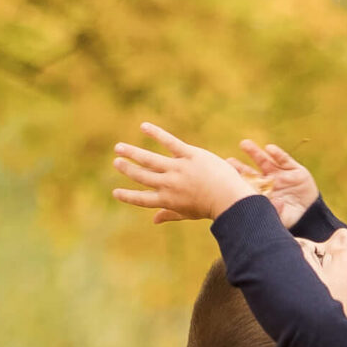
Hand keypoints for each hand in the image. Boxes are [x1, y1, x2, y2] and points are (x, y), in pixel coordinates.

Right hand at [110, 123, 257, 224]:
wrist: (230, 199)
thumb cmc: (212, 207)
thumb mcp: (189, 213)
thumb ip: (170, 214)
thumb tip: (154, 220)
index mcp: (168, 200)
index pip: (143, 199)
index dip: (128, 196)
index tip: (115, 192)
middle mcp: (169, 185)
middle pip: (142, 176)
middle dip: (127, 169)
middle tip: (116, 162)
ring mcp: (177, 169)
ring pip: (149, 159)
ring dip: (132, 153)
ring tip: (119, 147)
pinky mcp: (189, 155)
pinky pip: (169, 142)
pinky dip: (155, 133)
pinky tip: (143, 126)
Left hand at [237, 138, 320, 227]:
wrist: (312, 215)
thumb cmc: (292, 219)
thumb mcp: (280, 220)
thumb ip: (270, 214)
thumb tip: (259, 209)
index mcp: (263, 194)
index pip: (246, 185)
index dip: (236, 180)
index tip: (224, 175)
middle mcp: (270, 182)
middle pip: (252, 172)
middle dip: (240, 166)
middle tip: (228, 161)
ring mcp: (282, 175)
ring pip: (266, 161)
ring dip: (255, 153)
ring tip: (244, 144)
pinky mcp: (296, 171)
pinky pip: (285, 160)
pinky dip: (278, 154)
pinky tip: (269, 149)